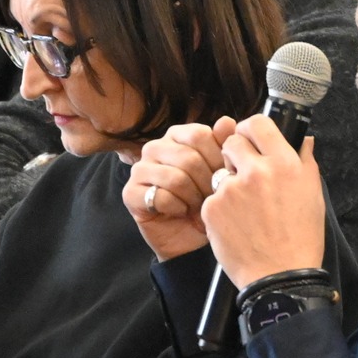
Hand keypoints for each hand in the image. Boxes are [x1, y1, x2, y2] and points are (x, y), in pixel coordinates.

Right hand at [126, 119, 235, 260]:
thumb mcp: (222, 171)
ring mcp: (140, 169)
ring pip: (176, 179)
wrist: (191, 236)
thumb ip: (224, 144)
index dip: (218, 158)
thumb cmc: (207, 200)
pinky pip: (162, 198)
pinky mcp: (130, 193)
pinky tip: (181, 212)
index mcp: (177, 135)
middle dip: (208, 183)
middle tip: (213, 197)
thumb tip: (227, 121)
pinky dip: (178, 209)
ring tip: (198, 205)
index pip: (200, 135)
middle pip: (189, 158)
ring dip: (194, 198)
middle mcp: (155, 147)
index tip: (226, 177)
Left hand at [201, 115, 326, 286]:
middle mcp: (257, 171)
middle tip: (244, 174)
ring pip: (220, 172)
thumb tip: (304, 139)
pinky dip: (220, 208)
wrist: (280, 277)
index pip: (257, 123)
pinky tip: (236, 225)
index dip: (250, 130)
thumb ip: (305, 162)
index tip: (250, 140)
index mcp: (285, 164)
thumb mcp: (312, 196)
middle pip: (232, 142)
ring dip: (229, 184)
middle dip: (235, 154)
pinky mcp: (213, 208)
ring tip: (245, 210)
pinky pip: (212, 198)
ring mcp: (231, 189)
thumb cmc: (300, 238)